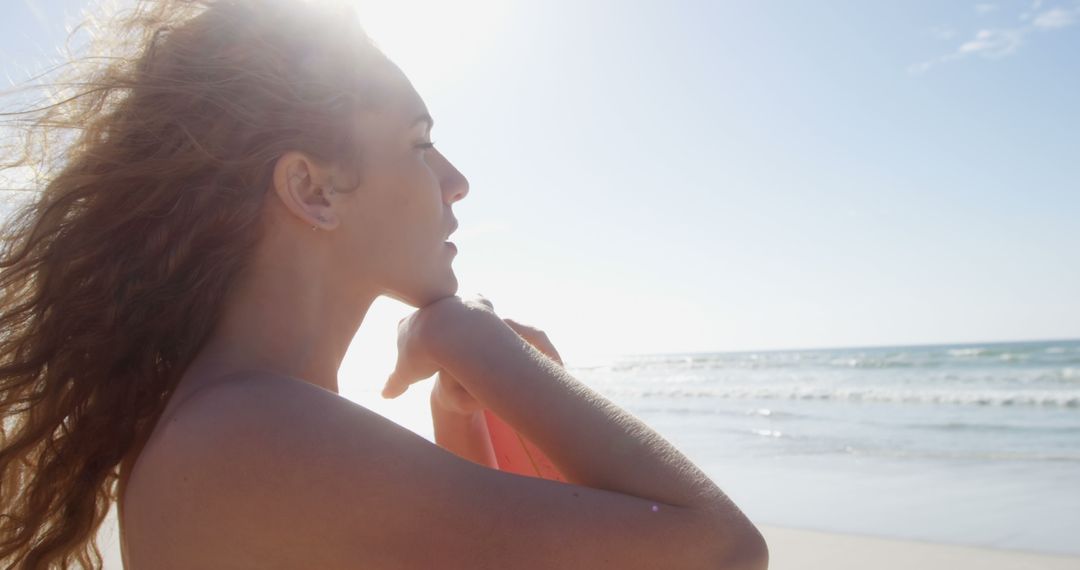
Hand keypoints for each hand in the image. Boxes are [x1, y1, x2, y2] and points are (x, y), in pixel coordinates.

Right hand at [381, 294, 497, 398]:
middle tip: (443, 345)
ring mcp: (451, 302)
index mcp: (408, 324)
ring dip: (458, 320)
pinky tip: (487, 326)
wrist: (448, 333)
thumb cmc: (423, 355)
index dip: (411, 341)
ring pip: (453, 308)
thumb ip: (395, 384)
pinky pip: (479, 304)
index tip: (418, 352)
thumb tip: (385, 395)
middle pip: (429, 317)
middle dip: (434, 328)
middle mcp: (428, 309)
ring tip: (466, 339)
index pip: (404, 329)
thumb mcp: (405, 374)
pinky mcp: (475, 302)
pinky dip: (482, 312)